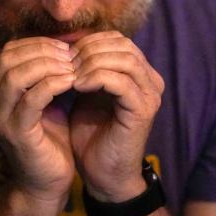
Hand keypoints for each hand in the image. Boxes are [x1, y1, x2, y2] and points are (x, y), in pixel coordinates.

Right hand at [0, 37, 77, 201]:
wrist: (46, 183)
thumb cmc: (48, 140)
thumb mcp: (43, 100)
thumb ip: (43, 75)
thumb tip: (62, 43)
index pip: (9, 51)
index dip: (38, 44)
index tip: (65, 47)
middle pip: (9, 58)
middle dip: (43, 51)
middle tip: (71, 55)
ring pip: (17, 75)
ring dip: (48, 65)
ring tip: (73, 67)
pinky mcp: (15, 133)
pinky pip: (32, 99)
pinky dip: (53, 84)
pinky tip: (72, 82)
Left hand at [69, 32, 163, 200]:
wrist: (103, 175)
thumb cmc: (92, 136)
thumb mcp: (86, 95)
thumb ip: (84, 70)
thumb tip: (66, 45)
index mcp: (140, 74)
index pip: (117, 40)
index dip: (89, 42)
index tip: (64, 56)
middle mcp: (151, 81)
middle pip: (122, 44)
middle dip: (89, 50)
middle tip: (65, 63)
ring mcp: (150, 95)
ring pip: (123, 58)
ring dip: (91, 62)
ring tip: (70, 74)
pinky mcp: (143, 111)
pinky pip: (121, 81)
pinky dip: (96, 78)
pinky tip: (77, 86)